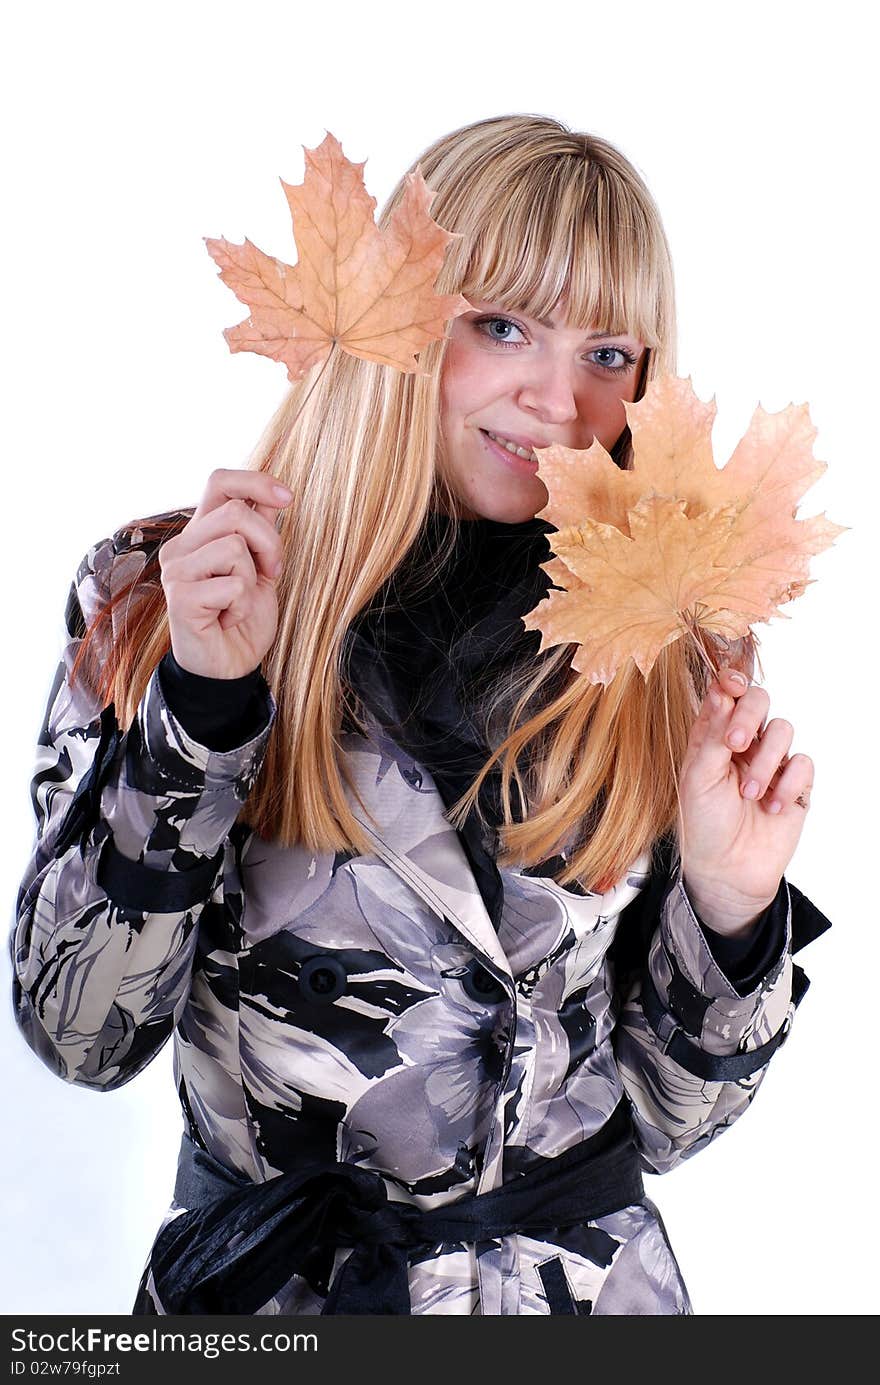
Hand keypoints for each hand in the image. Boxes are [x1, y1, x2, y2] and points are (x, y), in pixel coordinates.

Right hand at [159, 468, 292, 680]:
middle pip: (236, 513)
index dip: (256, 481)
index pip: (220, 482)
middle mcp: (181, 547)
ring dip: (252, 580)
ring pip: (234, 547)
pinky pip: (233, 585)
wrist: (228, 666)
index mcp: (200, 533)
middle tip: (269, 575)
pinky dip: (243, 606)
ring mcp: (176, 571)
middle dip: (269, 544)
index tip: (288, 497)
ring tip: (239, 602)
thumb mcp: (260, 569)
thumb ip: (260, 532)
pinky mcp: (180, 598)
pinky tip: (228, 619)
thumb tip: (275, 494)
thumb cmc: (241, 618)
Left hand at [678, 666, 814, 935]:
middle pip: (759, 700)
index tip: (731, 684)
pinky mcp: (795, 785)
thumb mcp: (697, 778)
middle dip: (749, 716)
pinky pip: (803, 763)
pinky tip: (772, 806)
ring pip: (783, 729)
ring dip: (765, 761)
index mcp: (712, 736)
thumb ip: (712, 735)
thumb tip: (722, 692)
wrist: (727, 871)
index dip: (730, 681)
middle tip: (736, 744)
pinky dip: (788, 783)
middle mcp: (743, 743)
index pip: (725, 693)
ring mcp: (771, 762)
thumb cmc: (703, 825)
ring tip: (749, 794)